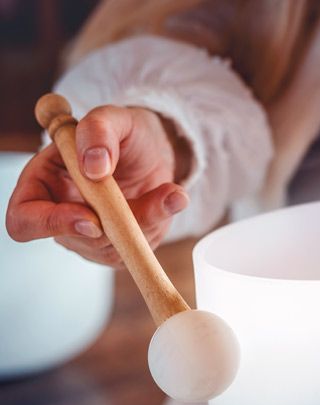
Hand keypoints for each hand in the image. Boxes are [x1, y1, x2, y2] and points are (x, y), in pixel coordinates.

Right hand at [6, 105, 188, 265]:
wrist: (154, 151)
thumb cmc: (125, 133)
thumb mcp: (115, 118)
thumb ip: (98, 130)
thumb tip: (94, 165)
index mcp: (41, 182)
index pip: (24, 220)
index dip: (52, 224)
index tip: (91, 218)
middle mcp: (60, 214)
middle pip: (79, 239)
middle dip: (117, 224)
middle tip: (153, 202)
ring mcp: (89, 236)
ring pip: (113, 247)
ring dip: (146, 221)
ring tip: (168, 192)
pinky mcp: (118, 246)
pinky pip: (136, 248)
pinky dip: (158, 223)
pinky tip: (171, 199)